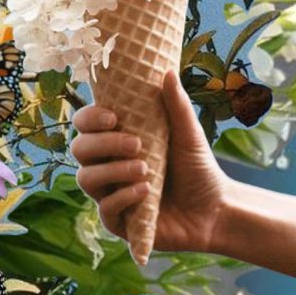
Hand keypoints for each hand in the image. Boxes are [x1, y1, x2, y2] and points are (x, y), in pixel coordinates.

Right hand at [72, 70, 228, 254]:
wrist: (216, 208)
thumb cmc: (198, 167)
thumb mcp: (188, 133)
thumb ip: (176, 104)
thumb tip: (166, 71)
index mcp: (116, 140)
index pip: (84, 125)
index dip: (89, 118)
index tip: (113, 117)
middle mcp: (107, 165)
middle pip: (79, 149)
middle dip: (104, 143)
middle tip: (136, 143)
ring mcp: (110, 194)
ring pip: (86, 179)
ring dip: (113, 170)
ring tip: (144, 168)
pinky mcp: (119, 222)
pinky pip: (105, 209)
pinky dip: (123, 197)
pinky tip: (145, 191)